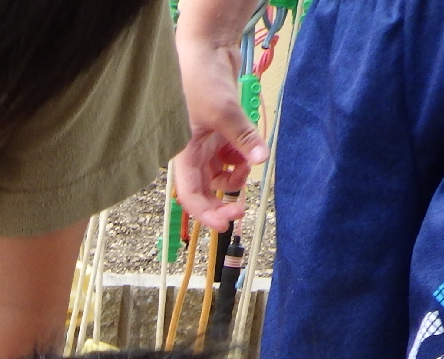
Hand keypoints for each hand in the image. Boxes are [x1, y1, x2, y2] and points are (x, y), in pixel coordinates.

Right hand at [171, 27, 265, 231]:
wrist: (204, 49)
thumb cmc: (197, 80)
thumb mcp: (223, 113)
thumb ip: (242, 139)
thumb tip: (260, 160)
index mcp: (183, 155)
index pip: (191, 197)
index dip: (206, 215)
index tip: (226, 224)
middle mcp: (194, 154)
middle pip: (208, 190)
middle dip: (225, 199)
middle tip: (242, 207)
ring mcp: (207, 143)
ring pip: (223, 173)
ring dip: (238, 175)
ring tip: (249, 163)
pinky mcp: (221, 131)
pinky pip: (233, 154)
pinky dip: (244, 155)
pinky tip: (250, 147)